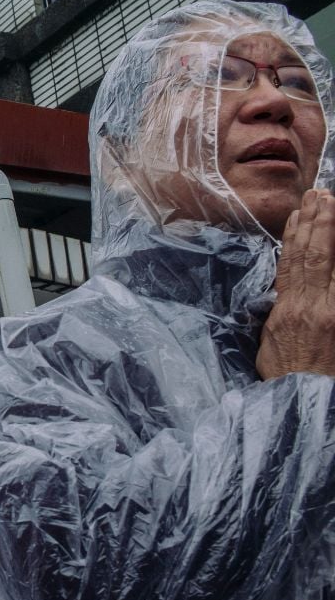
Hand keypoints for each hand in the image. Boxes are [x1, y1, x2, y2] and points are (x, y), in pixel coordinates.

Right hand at [258, 189, 334, 379]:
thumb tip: (283, 299)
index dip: (294, 236)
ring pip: (329, 263)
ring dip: (329, 231)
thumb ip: (280, 318)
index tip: (299, 213)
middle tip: (321, 195)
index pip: (291, 264)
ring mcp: (331, 311)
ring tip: (330, 205)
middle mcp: (311, 306)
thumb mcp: (271, 347)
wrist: (306, 404)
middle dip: (316, 223)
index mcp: (287, 312)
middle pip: (313, 256)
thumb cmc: (287, 380)